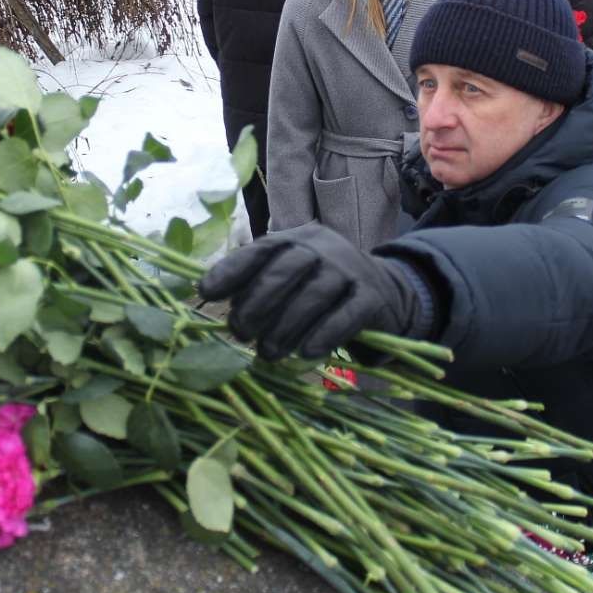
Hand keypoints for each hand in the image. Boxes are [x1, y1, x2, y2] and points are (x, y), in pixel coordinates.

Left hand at [197, 225, 427, 361]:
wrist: (385, 292)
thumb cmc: (322, 288)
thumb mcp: (291, 278)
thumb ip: (258, 284)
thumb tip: (219, 306)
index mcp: (296, 239)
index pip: (260, 250)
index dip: (232, 270)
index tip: (206, 292)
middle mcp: (323, 247)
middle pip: (286, 270)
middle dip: (257, 303)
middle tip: (240, 333)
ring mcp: (351, 269)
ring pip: (314, 294)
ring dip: (286, 326)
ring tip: (267, 353)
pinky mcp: (372, 296)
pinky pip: (347, 314)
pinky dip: (325, 334)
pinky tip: (307, 353)